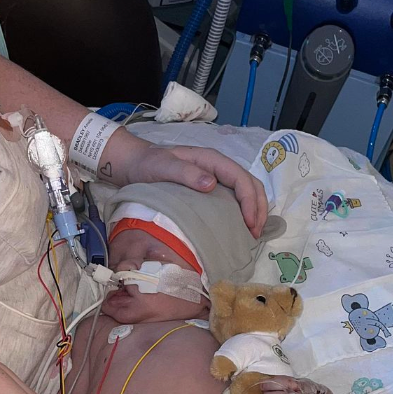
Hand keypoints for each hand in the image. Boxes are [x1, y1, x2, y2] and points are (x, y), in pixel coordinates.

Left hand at [106, 134, 268, 237]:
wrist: (134, 163)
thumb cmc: (148, 164)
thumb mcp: (163, 166)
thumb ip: (186, 173)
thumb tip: (211, 184)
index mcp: (212, 160)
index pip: (241, 179)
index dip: (250, 201)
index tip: (249, 224)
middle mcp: (218, 168)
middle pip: (250, 185)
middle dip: (258, 208)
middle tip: (255, 234)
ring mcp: (215, 178)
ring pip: (245, 192)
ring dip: (254, 211)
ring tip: (252, 234)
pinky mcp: (210, 190)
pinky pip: (233, 199)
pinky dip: (242, 213)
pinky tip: (240, 228)